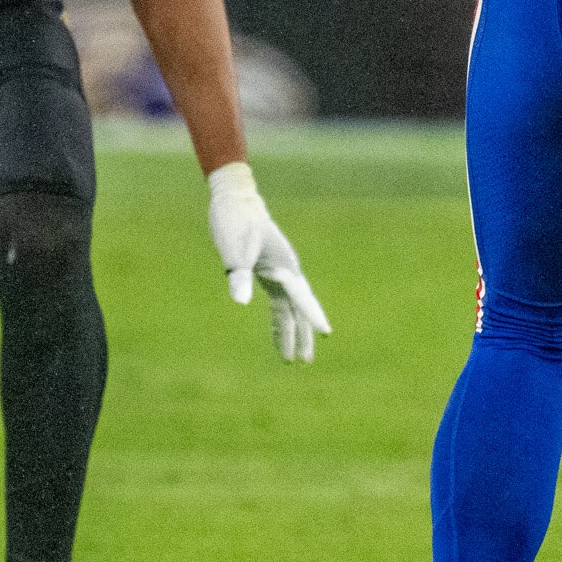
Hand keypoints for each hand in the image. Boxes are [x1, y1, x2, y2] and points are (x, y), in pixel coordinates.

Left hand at [207, 162, 330, 362]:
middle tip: (306, 361)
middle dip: (303, 335)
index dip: (313, 316)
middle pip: (299, 309)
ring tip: (291, 360)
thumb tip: (240, 302)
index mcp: (284, 266)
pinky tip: (279, 333)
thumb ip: (239, 275)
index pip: (301, 297)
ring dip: (291, 332)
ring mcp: (279, 272)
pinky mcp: (268, 272)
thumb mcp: (235, 250)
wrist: (236, 201)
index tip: (326, 333)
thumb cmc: (235, 222)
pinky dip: (279, 320)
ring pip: (289, 309)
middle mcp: (286, 272)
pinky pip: (278, 302)